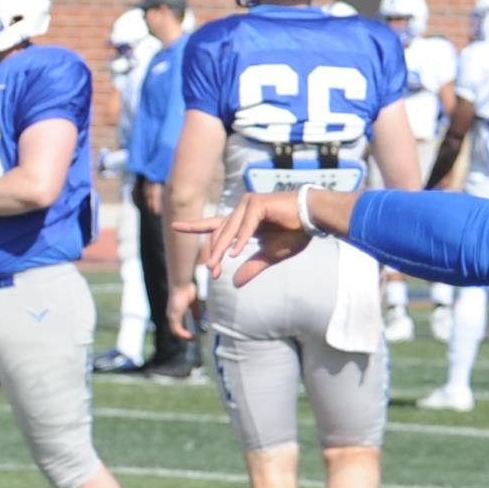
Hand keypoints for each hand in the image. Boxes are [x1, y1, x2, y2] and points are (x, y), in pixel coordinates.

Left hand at [165, 267, 199, 339]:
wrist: (182, 285)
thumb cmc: (187, 290)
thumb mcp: (194, 303)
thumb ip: (196, 311)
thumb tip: (199, 318)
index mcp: (177, 311)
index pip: (179, 325)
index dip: (186, 331)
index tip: (195, 334)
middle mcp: (173, 315)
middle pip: (177, 331)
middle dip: (186, 336)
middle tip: (195, 339)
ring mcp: (172, 317)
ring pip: (176, 332)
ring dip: (185, 337)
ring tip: (194, 339)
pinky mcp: (173, 317)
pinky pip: (177, 331)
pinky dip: (184, 335)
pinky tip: (191, 336)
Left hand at [201, 188, 319, 289]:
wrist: (313, 219)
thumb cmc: (294, 233)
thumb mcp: (270, 256)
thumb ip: (252, 267)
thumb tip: (235, 284)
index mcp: (242, 221)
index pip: (214, 225)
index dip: (194, 226)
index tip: (175, 227)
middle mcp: (241, 210)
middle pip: (219, 232)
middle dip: (214, 253)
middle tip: (210, 272)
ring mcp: (248, 204)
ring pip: (229, 229)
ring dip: (221, 249)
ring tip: (215, 266)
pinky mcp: (258, 203)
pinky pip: (245, 225)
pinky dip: (239, 240)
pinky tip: (234, 254)